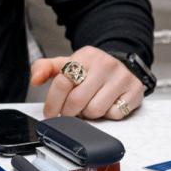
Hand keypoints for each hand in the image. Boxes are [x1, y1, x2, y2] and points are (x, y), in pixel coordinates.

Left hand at [30, 45, 144, 119]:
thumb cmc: (90, 69)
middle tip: (70, 111)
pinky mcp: (135, 90)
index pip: (62, 82)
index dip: (53, 103)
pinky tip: (107, 104)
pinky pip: (114, 114)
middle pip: (77, 100)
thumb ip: (44, 68)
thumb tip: (35, 80)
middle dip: (69, 112)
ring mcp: (122, 77)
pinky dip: (108, 114)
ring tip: (90, 104)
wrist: (121, 65)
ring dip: (89, 114)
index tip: (51, 112)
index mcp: (85, 56)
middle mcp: (105, 64)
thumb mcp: (66, 64)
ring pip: (95, 110)